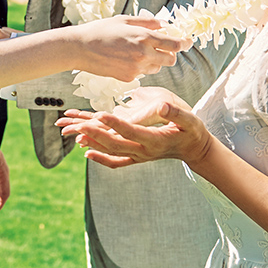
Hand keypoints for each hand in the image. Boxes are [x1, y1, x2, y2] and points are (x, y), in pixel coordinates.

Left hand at [55, 86, 211, 169]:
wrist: (194, 149)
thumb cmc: (192, 131)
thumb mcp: (189, 120)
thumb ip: (175, 113)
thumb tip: (162, 105)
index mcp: (154, 140)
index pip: (130, 132)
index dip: (115, 123)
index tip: (99, 114)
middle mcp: (144, 152)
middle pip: (115, 144)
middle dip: (95, 134)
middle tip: (77, 125)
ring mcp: (139, 157)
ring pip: (111, 152)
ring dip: (92, 142)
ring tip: (73, 134)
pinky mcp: (136, 158)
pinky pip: (116, 161)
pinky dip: (101, 157)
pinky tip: (87, 152)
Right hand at [72, 15, 191, 81]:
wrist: (80, 48)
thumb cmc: (101, 30)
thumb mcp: (124, 20)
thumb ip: (147, 22)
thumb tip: (164, 24)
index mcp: (143, 37)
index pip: (174, 44)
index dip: (184, 43)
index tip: (187, 41)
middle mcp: (143, 54)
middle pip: (170, 59)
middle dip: (170, 53)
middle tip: (163, 47)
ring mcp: (136, 68)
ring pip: (157, 67)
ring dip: (154, 60)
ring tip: (138, 51)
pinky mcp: (128, 78)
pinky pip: (142, 73)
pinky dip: (140, 66)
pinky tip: (126, 58)